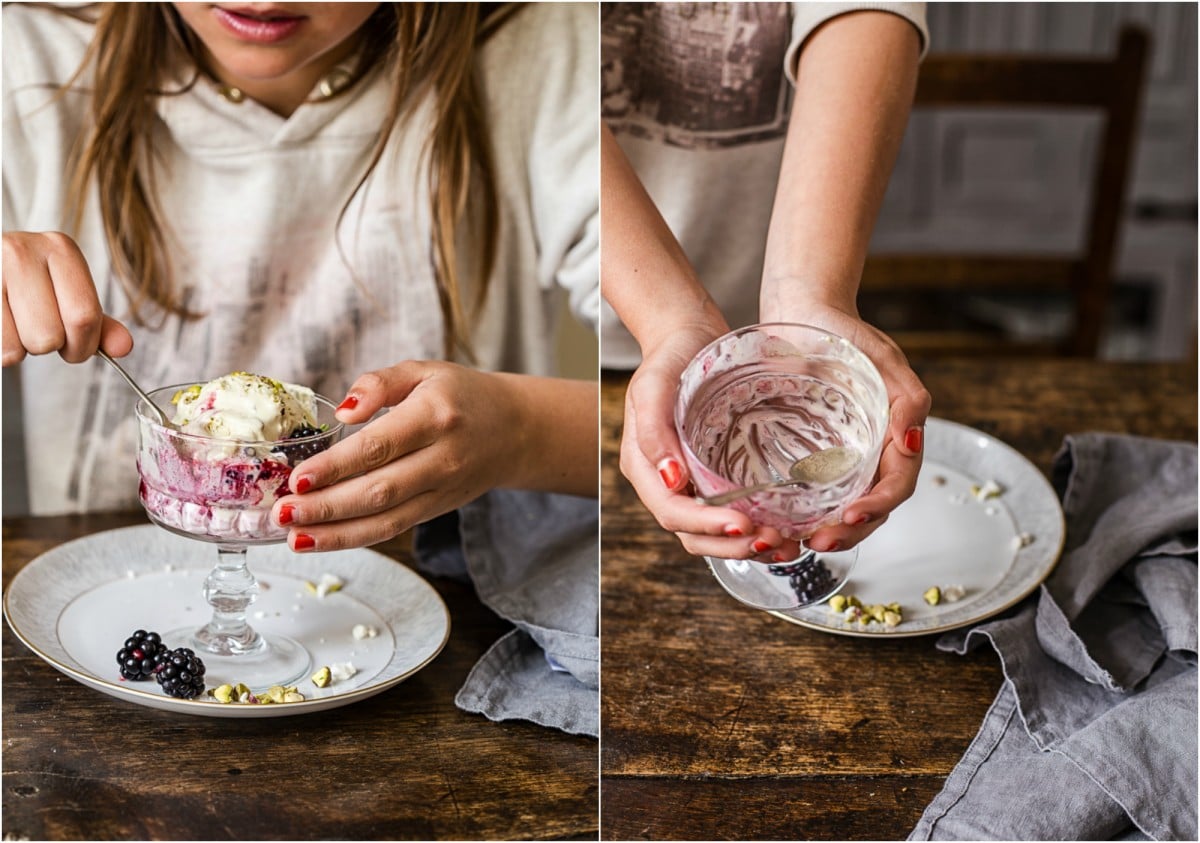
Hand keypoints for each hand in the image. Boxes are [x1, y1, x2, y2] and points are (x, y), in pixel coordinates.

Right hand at [2, 231, 132, 365]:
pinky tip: (2, 325)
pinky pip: (0, 346)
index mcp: (60, 249)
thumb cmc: (30, 287)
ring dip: (23, 348)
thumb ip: (98, 324)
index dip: (83, 345)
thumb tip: (124, 347)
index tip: (75, 347)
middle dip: (50, 347)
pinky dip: (3, 348)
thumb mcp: (69, 297)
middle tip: (38, 330)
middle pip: (51, 335)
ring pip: (22, 344)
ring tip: (16, 323)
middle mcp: (22, 251)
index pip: (84, 315)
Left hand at [271, 360, 586, 550]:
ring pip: (384, 519)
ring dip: (335, 532)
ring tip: (292, 535)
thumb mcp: (424, 371)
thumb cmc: (461, 395)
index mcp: (435, 416)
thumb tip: (343, 409)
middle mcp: (441, 459)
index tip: (298, 478)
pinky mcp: (436, 510)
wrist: (514, 430)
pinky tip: (319, 539)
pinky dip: (354, 539)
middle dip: (326, 506)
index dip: (337, 466)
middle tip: (282, 512)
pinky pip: (392, 529)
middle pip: (378, 491)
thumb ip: (379, 383)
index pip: (380, 447)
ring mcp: (440, 490)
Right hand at [619, 323, 804, 563]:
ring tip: (787, 544)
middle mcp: (667, 483)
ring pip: (715, 534)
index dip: (706, 526)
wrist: (688, 337)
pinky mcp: (715, 476)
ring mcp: (692, 482)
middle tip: (774, 541)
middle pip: (694, 535)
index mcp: (645, 468)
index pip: (672, 512)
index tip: (742, 524)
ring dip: (749, 546)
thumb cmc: (668, 358)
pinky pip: (732, 513)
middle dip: (733, 545)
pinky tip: (786, 527)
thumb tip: (672, 479)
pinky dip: (757, 527)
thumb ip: (654, 431)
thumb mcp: (653, 386)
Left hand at [765, 302, 930, 551]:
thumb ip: (908, 400)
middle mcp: (870, 453)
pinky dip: (806, 514)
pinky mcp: (809, 454)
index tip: (851, 514)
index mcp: (894, 436)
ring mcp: (840, 456)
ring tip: (804, 543)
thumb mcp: (883, 359)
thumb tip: (912, 443)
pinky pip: (813, 493)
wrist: (802, 312)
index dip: (877, 505)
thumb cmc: (845, 331)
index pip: (895, 485)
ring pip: (843, 507)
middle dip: (850, 531)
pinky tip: (787, 525)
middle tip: (820, 541)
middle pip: (871, 507)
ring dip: (830, 531)